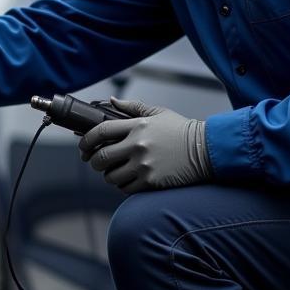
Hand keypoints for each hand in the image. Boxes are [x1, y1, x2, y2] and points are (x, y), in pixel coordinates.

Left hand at [78, 97, 212, 192]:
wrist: (206, 150)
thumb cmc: (182, 131)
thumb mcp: (159, 113)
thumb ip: (133, 107)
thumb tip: (112, 101)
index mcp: (137, 126)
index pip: (100, 131)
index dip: (86, 140)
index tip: (83, 146)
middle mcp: (138, 145)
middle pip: (100, 157)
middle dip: (94, 161)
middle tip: (97, 162)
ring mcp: (143, 165)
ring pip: (110, 176)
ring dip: (109, 175)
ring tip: (117, 170)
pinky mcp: (151, 182)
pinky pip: (124, 188)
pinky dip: (123, 185)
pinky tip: (130, 179)